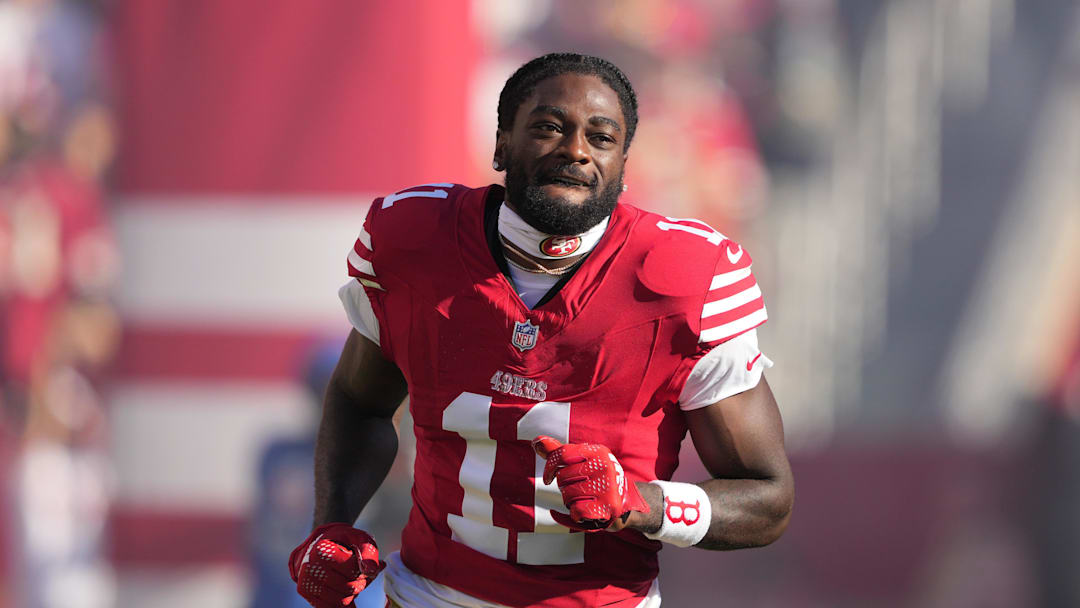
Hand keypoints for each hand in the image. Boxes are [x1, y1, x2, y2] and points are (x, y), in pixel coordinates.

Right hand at [288, 523, 385, 607]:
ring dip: (352, 593)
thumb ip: (368, 551)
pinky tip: (343, 589)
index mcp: (321, 550)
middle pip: (348, 587)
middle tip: (358, 573)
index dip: (362, 568)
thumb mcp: (360, 538)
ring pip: (341, 600)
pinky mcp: (306, 592)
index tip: (359, 561)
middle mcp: (309, 566)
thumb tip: (371, 571)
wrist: (322, 543)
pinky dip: (343, 600)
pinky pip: (331, 606)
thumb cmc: (344, 541)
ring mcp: (305, 580)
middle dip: (360, 582)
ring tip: (351, 579)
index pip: (352, 570)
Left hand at [532, 435, 648, 530]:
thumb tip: (535, 441)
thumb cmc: (596, 480)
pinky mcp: (609, 506)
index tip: (548, 478)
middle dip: (564, 487)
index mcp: (598, 451)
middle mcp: (605, 466)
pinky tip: (585, 512)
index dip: (549, 467)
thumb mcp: (580, 463)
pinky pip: (576, 510)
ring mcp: (608, 486)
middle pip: (562, 477)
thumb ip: (558, 453)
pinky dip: (575, 515)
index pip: (562, 454)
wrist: (624, 503)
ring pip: (567, 495)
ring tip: (585, 500)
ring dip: (570, 502)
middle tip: (578, 490)